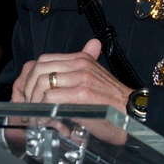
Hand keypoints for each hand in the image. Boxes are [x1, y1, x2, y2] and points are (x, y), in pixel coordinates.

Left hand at [13, 38, 131, 107]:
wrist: (135, 114)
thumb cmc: (115, 102)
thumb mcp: (101, 75)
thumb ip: (91, 60)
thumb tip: (93, 44)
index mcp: (81, 59)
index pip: (43, 60)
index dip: (31, 78)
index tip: (29, 94)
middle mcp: (80, 65)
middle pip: (38, 70)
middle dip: (28, 89)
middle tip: (28, 106)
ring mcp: (81, 78)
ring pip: (42, 84)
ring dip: (34, 101)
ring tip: (34, 115)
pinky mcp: (82, 95)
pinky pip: (51, 99)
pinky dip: (42, 110)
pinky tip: (44, 119)